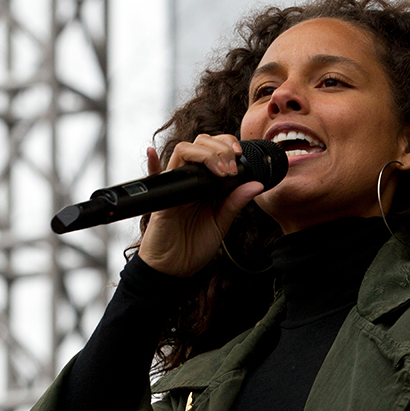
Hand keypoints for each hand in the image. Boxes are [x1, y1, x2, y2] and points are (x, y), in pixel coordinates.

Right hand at [137, 134, 263, 276]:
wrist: (175, 266)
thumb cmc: (195, 245)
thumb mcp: (222, 222)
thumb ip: (236, 202)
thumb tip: (257, 184)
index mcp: (207, 183)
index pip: (216, 150)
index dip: (227, 145)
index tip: (240, 156)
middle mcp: (191, 180)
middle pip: (200, 144)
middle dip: (219, 147)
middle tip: (231, 168)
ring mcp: (176, 186)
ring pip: (183, 152)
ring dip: (203, 153)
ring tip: (219, 171)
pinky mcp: (162, 198)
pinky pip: (153, 176)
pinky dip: (152, 163)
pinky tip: (153, 154)